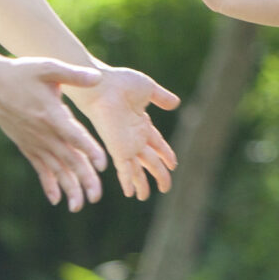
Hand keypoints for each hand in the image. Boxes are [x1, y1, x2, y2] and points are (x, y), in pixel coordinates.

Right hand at [0, 54, 107, 211]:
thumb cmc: (21, 72)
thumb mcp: (48, 67)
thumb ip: (74, 75)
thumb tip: (98, 78)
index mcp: (51, 114)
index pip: (73, 135)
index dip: (89, 149)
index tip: (103, 164)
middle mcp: (43, 132)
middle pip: (67, 159)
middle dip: (83, 178)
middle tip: (97, 197)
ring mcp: (34, 141)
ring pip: (55, 168)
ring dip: (68, 187)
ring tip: (79, 206)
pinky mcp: (26, 146)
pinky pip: (39, 168)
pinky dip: (48, 183)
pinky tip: (56, 200)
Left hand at [72, 65, 182, 200]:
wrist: (101, 85)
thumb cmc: (121, 82)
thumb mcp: (148, 89)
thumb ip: (162, 97)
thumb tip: (176, 103)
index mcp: (142, 122)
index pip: (157, 143)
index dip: (166, 154)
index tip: (173, 164)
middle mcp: (134, 136)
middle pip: (150, 160)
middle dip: (159, 173)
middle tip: (165, 187)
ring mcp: (126, 144)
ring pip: (139, 168)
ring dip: (144, 183)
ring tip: (145, 197)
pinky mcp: (117, 149)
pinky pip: (125, 169)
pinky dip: (129, 181)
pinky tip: (130, 193)